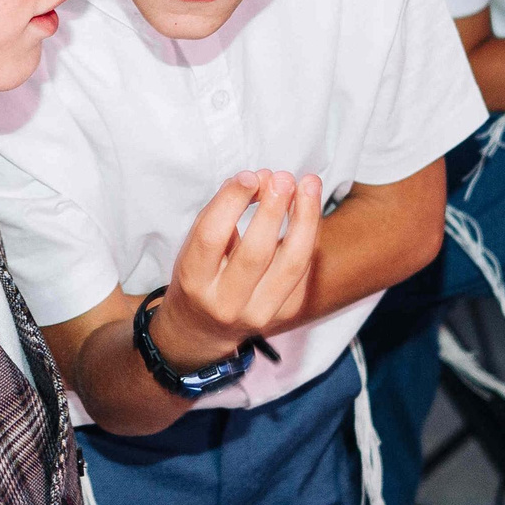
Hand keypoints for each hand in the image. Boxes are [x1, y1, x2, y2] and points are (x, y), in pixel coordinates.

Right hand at [153, 170, 322, 367]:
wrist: (203, 329)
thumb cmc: (200, 275)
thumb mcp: (195, 246)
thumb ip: (221, 213)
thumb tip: (260, 179)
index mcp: (195, 281)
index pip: (212, 237)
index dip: (232, 202)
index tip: (249, 176)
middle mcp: (226, 303)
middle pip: (256, 252)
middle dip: (273, 209)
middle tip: (283, 178)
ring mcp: (259, 313)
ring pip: (292, 263)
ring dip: (305, 219)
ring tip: (309, 184)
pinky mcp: (286, 312)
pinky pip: (304, 269)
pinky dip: (310, 234)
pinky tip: (309, 209)